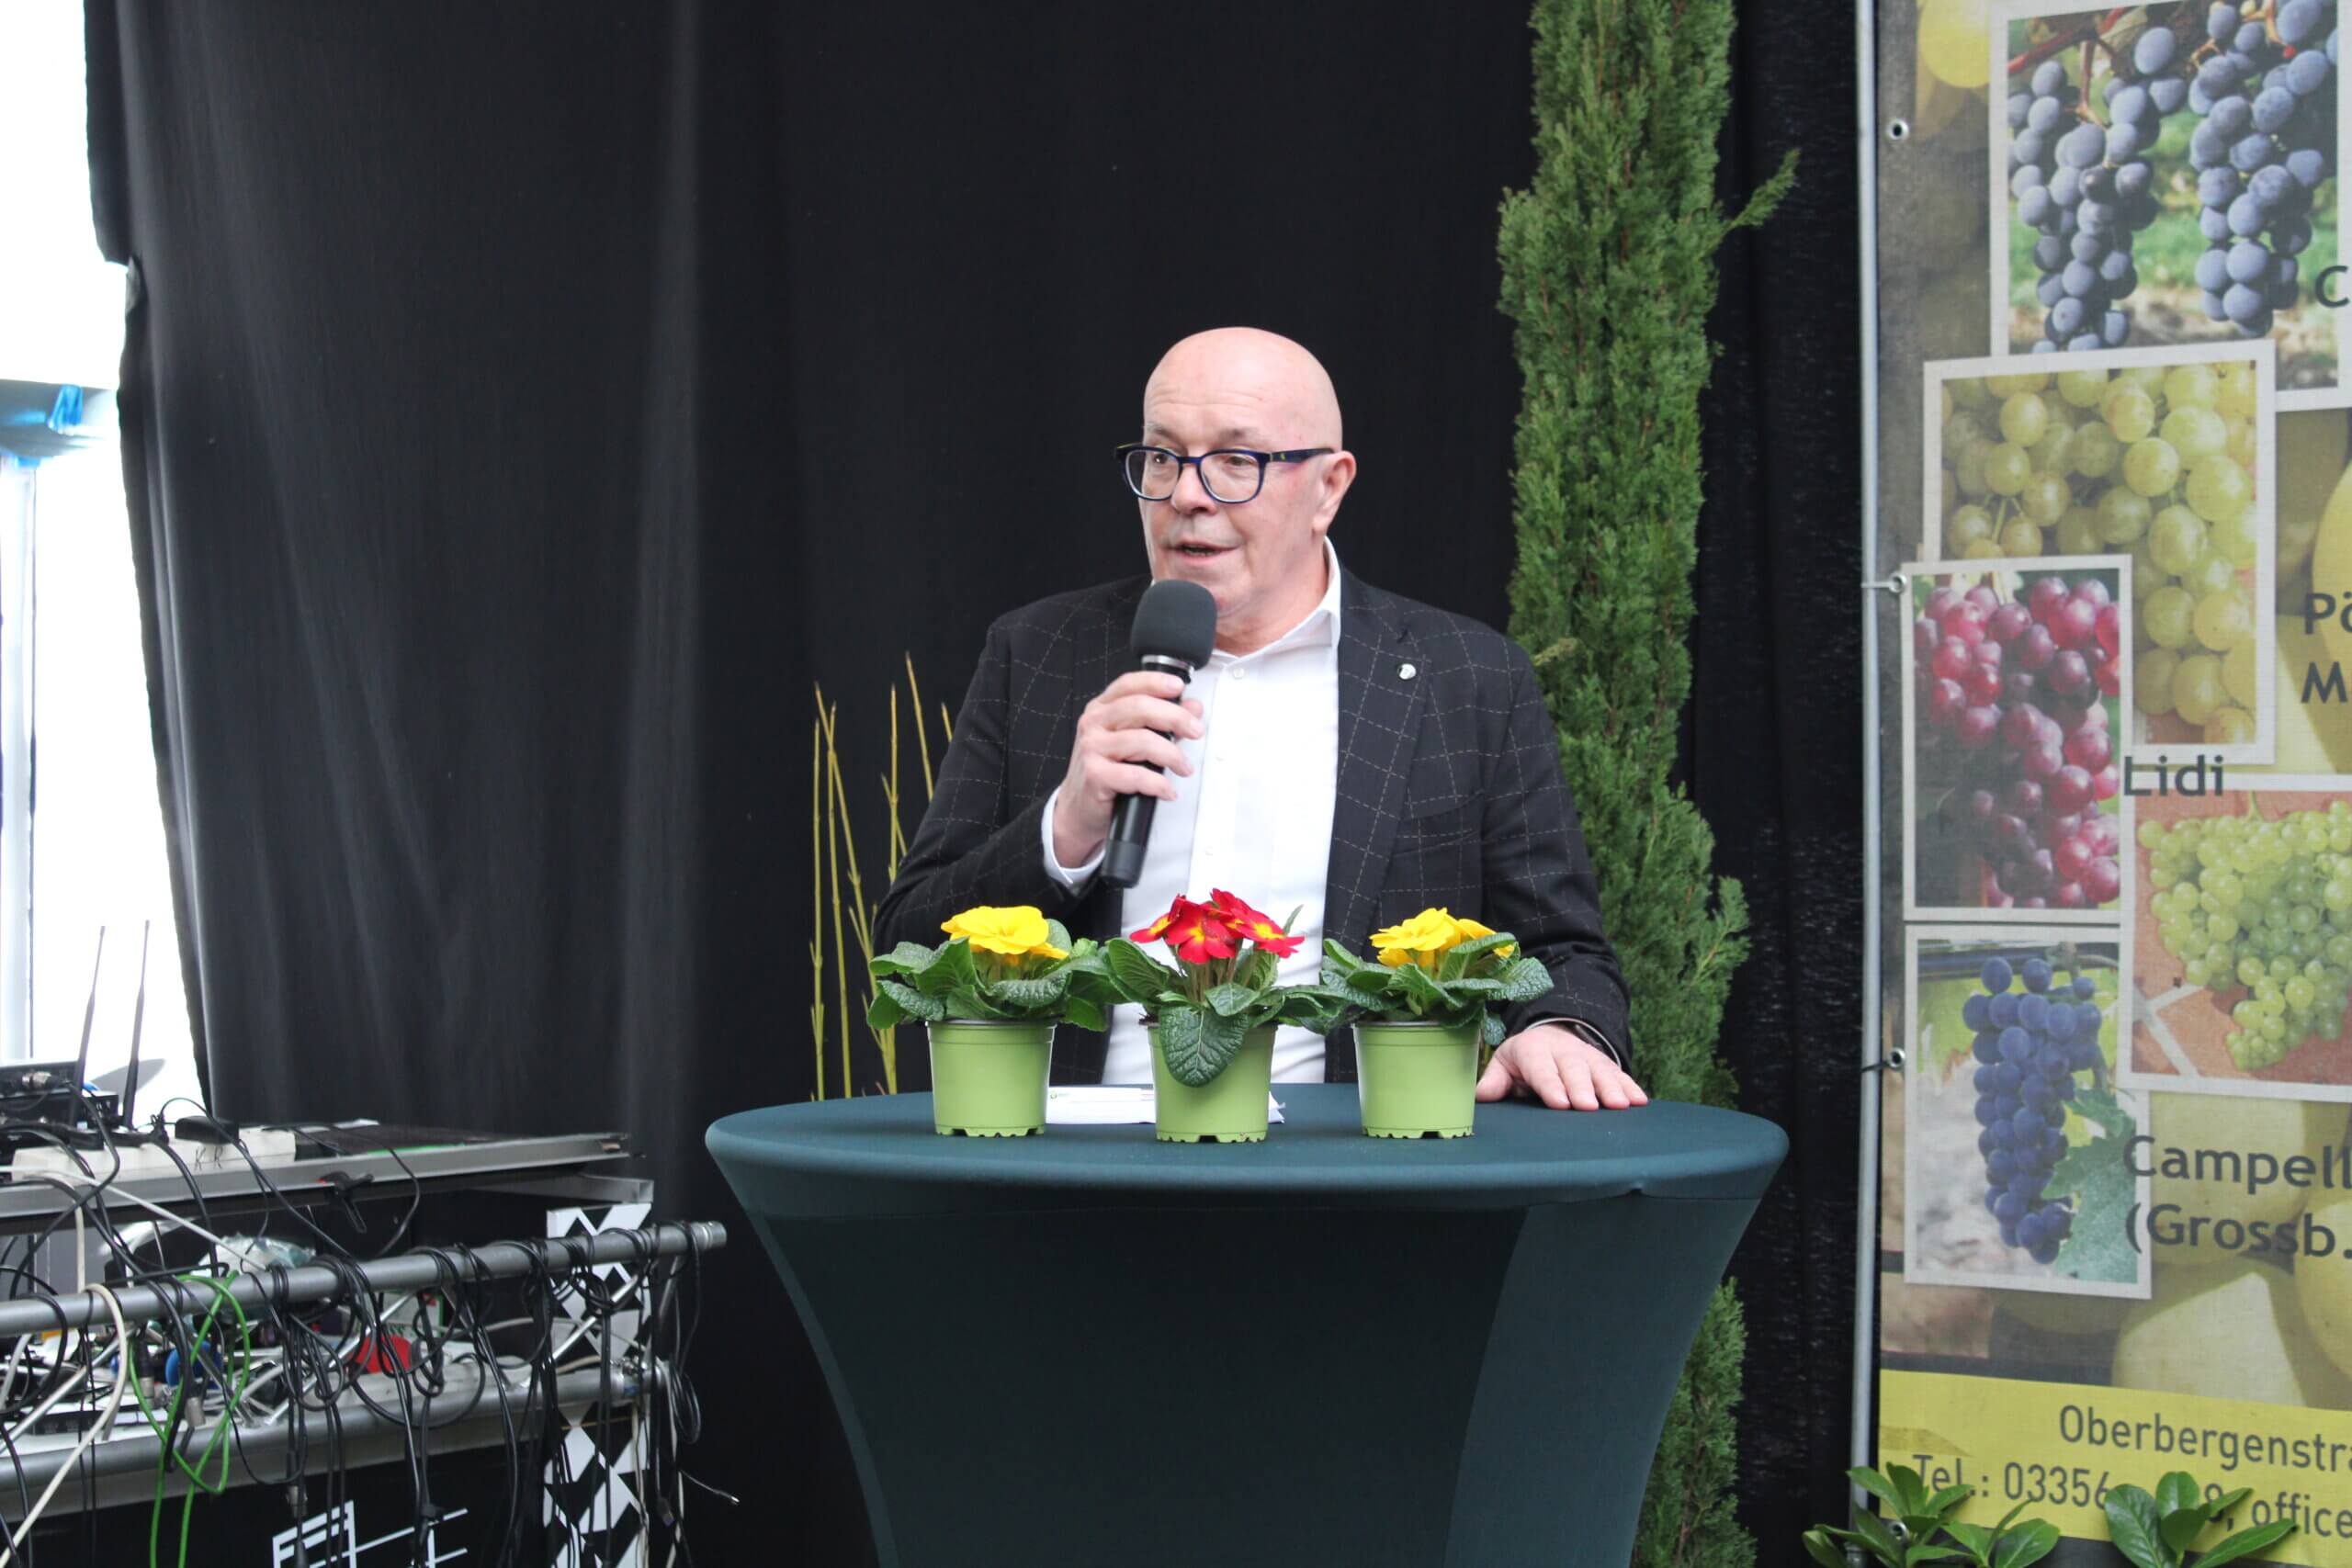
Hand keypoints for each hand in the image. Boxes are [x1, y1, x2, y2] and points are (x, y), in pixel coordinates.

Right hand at [1051, 670, 1203, 867]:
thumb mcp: (1133, 740)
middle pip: (1139, 707)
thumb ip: (1163, 720)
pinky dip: (1158, 784)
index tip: (1179, 688)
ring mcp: (1092, 748)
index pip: (1128, 685)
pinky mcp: (1095, 774)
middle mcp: (1094, 724)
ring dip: (1172, 755)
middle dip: (1175, 718)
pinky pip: (1135, 775)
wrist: (1079, 809)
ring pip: (1141, 740)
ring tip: (1184, 767)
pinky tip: (1167, 789)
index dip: (1155, 682)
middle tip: (1196, 731)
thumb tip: (1192, 707)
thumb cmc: (1107, 771)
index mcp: (1102, 709)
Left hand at [1475, 1022, 1646, 1111]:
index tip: (1560, 1103)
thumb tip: (1482, 1095)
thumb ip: (1495, 1080)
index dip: (1551, 1085)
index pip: (1542, 1069)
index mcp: (1533, 1050)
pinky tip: (1639, 1100)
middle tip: (1588, 1107)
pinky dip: (1630, 1086)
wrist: (1551, 1035)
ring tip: (1619, 1105)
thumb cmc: (1524, 1059)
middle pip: (1574, 1069)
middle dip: (1581, 1087)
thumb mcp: (1504, 1063)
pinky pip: (1619, 1074)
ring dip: (1611, 1088)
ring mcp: (1586, 1056)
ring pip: (1600, 1071)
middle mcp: (1563, 1051)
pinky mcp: (1604, 1063)